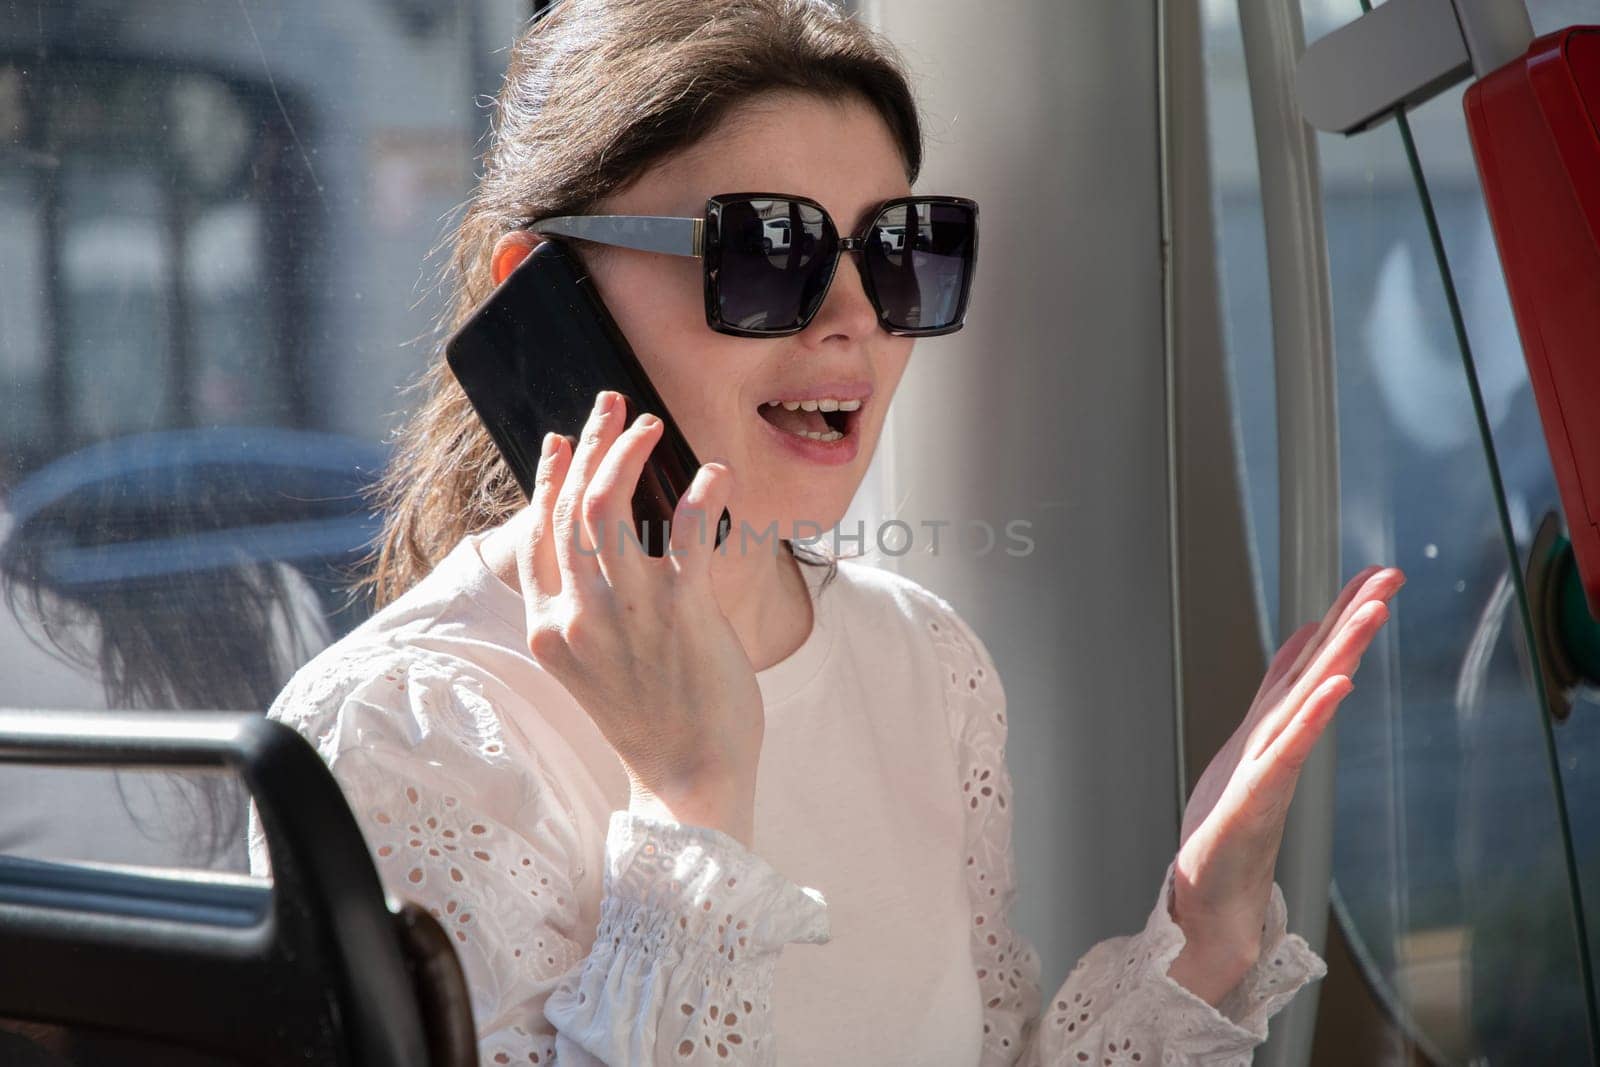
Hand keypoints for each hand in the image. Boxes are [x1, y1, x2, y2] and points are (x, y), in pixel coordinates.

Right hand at [510, 389, 761, 845]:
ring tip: (651, 425)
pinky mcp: (681, 612)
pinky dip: (701, 493)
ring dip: (628, 452)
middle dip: (591, 443)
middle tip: (613, 405)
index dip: (550, 477)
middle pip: (571, 505)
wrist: (688, 778)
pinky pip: (686, 532)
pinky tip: (717, 473)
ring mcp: (626, 612)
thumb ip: (588, 608)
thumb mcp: (593, 666)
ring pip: (609, 505)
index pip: (539, 533)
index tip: (566, 440)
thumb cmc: (651, 719)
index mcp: (549, 628)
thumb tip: (606, 545)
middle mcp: (577, 615)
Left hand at [1166, 565, 1404, 1002]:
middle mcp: (1277, 744)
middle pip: (1319, 672)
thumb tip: (1301, 643)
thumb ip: (1276, 699)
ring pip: (1308, 702)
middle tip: (1392, 575)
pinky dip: (1311, 718)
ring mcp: (1269, 771)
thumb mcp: (1247, 745)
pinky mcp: (1254, 802)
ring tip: (1372, 611)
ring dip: (1341, 654)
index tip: (1374, 574)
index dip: (1339, 616)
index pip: (1310, 661)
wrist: (1210, 906)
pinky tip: (1336, 685)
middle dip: (1352, 621)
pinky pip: (1287, 752)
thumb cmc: (1227, 830)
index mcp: (1272, 728)